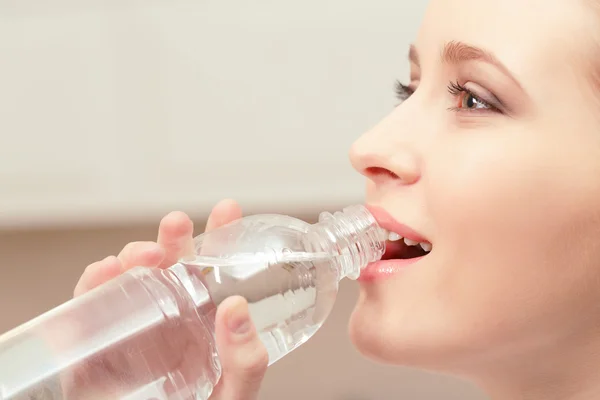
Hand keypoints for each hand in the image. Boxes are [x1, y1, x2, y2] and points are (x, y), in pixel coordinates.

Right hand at [72, 199, 268, 399]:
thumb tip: (236, 308)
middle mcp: (168, 318)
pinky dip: (94, 283)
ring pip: (130, 277)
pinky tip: (106, 273)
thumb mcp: (232, 392)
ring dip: (134, 256)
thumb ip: (244, 360)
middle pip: (170, 266)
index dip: (220, 238)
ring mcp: (132, 326)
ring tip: (145, 255)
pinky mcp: (94, 343)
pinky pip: (89, 305)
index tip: (227, 211)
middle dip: (173, 238)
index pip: (214, 272)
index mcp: (204, 322)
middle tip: (177, 224)